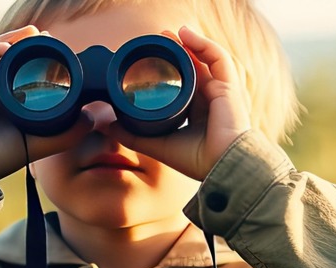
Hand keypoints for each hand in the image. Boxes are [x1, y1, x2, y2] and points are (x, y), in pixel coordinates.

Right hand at [0, 25, 92, 187]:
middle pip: (6, 58)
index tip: (57, 48)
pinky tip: (7, 48)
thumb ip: (65, 134)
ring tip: (29, 34)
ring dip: (10, 41)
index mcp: (6, 101)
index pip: (21, 71)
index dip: (36, 57)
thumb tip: (91, 118)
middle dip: (24, 44)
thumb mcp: (39, 143)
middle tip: (45, 36)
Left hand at [106, 26, 252, 181]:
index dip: (171, 70)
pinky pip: (218, 57)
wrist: (220, 165)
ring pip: (205, 59)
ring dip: (189, 43)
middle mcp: (211, 99)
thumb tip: (107, 126)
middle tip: (159, 41)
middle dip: (178, 51)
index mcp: (198, 112)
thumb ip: (133, 135)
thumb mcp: (158, 145)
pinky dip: (203, 43)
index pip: (186, 84)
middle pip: (195, 67)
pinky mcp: (228, 86)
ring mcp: (221, 91)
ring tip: (169, 34)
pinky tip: (186, 34)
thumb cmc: (197, 160)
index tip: (151, 60)